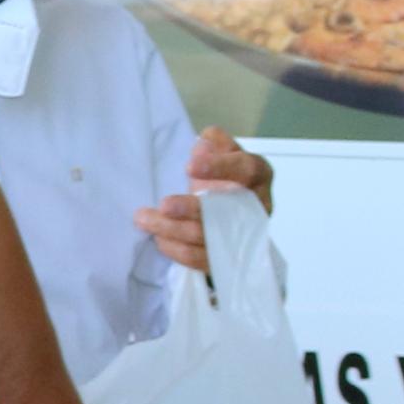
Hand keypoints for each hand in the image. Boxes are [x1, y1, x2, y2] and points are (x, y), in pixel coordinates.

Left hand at [133, 130, 274, 274]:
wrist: (226, 209)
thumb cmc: (223, 177)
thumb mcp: (221, 152)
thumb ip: (214, 144)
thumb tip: (203, 143)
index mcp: (258, 176)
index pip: (246, 169)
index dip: (220, 167)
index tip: (189, 166)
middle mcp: (256, 208)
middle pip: (226, 212)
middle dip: (192, 209)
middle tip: (164, 204)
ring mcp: (242, 237)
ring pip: (207, 238)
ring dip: (173, 230)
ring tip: (144, 219)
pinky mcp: (223, 258)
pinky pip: (199, 260)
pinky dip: (175, 249)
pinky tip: (158, 237)